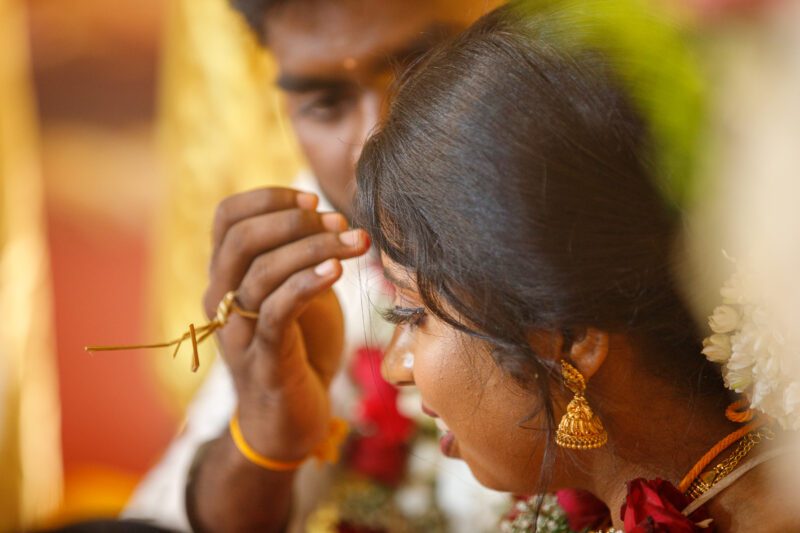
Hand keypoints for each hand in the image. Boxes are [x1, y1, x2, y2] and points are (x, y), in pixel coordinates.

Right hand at [203, 188, 369, 461]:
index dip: (268, 198)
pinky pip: (275, 313)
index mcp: (227, 276)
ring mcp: (238, 332)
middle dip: (294, 220)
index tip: (313, 199)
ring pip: (261, 273)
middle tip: (340, 222)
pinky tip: (337, 271)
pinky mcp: (262, 361)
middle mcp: (221, 300)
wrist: (290, 421)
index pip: (227, 218)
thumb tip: (332, 217)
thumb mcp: (298, 293)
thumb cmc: (299, 350)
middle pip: (239, 239)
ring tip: (355, 243)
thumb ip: (301, 258)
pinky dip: (306, 284)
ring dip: (314, 249)